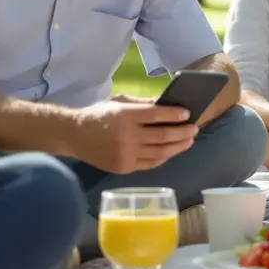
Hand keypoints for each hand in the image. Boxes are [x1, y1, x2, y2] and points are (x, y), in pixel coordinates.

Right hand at [71, 97, 197, 173]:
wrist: (73, 135)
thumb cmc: (98, 115)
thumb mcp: (118, 101)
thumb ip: (142, 103)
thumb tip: (166, 105)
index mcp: (125, 115)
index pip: (157, 115)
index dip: (175, 115)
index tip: (188, 114)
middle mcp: (127, 136)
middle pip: (163, 135)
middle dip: (183, 132)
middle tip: (195, 128)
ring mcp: (126, 154)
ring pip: (160, 152)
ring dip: (178, 147)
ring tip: (189, 141)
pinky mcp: (124, 167)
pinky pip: (150, 163)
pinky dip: (164, 157)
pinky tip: (171, 151)